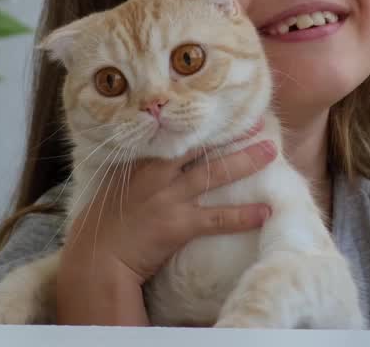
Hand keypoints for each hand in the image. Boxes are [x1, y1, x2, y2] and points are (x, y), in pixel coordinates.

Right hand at [59, 138, 277, 285]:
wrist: (97, 258)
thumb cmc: (106, 223)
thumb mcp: (119, 185)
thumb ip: (140, 168)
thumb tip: (162, 157)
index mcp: (144, 161)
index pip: (180, 134)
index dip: (206, 123)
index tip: (226, 111)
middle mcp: (158, 173)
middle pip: (203, 147)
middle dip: (232, 134)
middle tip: (259, 122)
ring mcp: (170, 198)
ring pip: (216, 174)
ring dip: (247, 162)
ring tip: (272, 152)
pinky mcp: (179, 225)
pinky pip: (218, 218)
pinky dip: (243, 215)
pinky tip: (265, 211)